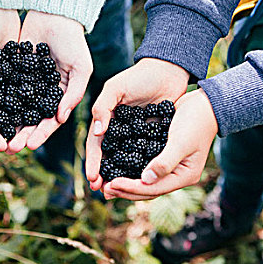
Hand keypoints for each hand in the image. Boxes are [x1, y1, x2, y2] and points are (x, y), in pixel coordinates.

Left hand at [5, 10, 92, 153]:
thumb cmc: (73, 42)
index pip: (50, 120)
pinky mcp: (11, 71)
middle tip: (10, 148)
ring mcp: (26, 83)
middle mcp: (42, 93)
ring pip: (14, 108)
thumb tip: (60, 118)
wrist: (54, 14)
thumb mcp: (81, 68)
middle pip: (30, 119)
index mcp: (60, 95)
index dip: (41, 134)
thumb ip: (74, 93)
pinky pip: (3, 89)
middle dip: (21, 134)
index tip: (30, 145)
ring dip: (7, 123)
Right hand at [86, 58, 189, 190]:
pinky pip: (145, 156)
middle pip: (110, 157)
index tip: (93, 178)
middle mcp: (119, 129)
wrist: (169, 71)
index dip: (93, 161)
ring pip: (126, 160)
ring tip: (118, 193)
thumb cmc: (140, 77)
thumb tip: (98, 132)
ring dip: (121, 176)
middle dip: (104, 175)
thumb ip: (103, 107)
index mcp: (107, 118)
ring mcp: (136, 135)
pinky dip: (142, 169)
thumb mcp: (116, 88)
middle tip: (102, 191)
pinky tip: (142, 182)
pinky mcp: (153, 137)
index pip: (97, 144)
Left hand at [102, 89, 217, 199]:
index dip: (131, 188)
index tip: (111, 185)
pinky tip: (117, 167)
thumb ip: (164, 162)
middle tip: (105, 190)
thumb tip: (145, 179)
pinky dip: (131, 169)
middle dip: (126, 190)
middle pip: (148, 189)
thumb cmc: (195, 121)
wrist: (206, 104)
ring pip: (145, 180)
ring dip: (127, 183)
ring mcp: (171, 166)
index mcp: (184, 176)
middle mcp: (177, 175)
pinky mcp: (164, 155)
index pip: (153, 188)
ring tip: (107, 185)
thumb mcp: (180, 142)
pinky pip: (145, 166)